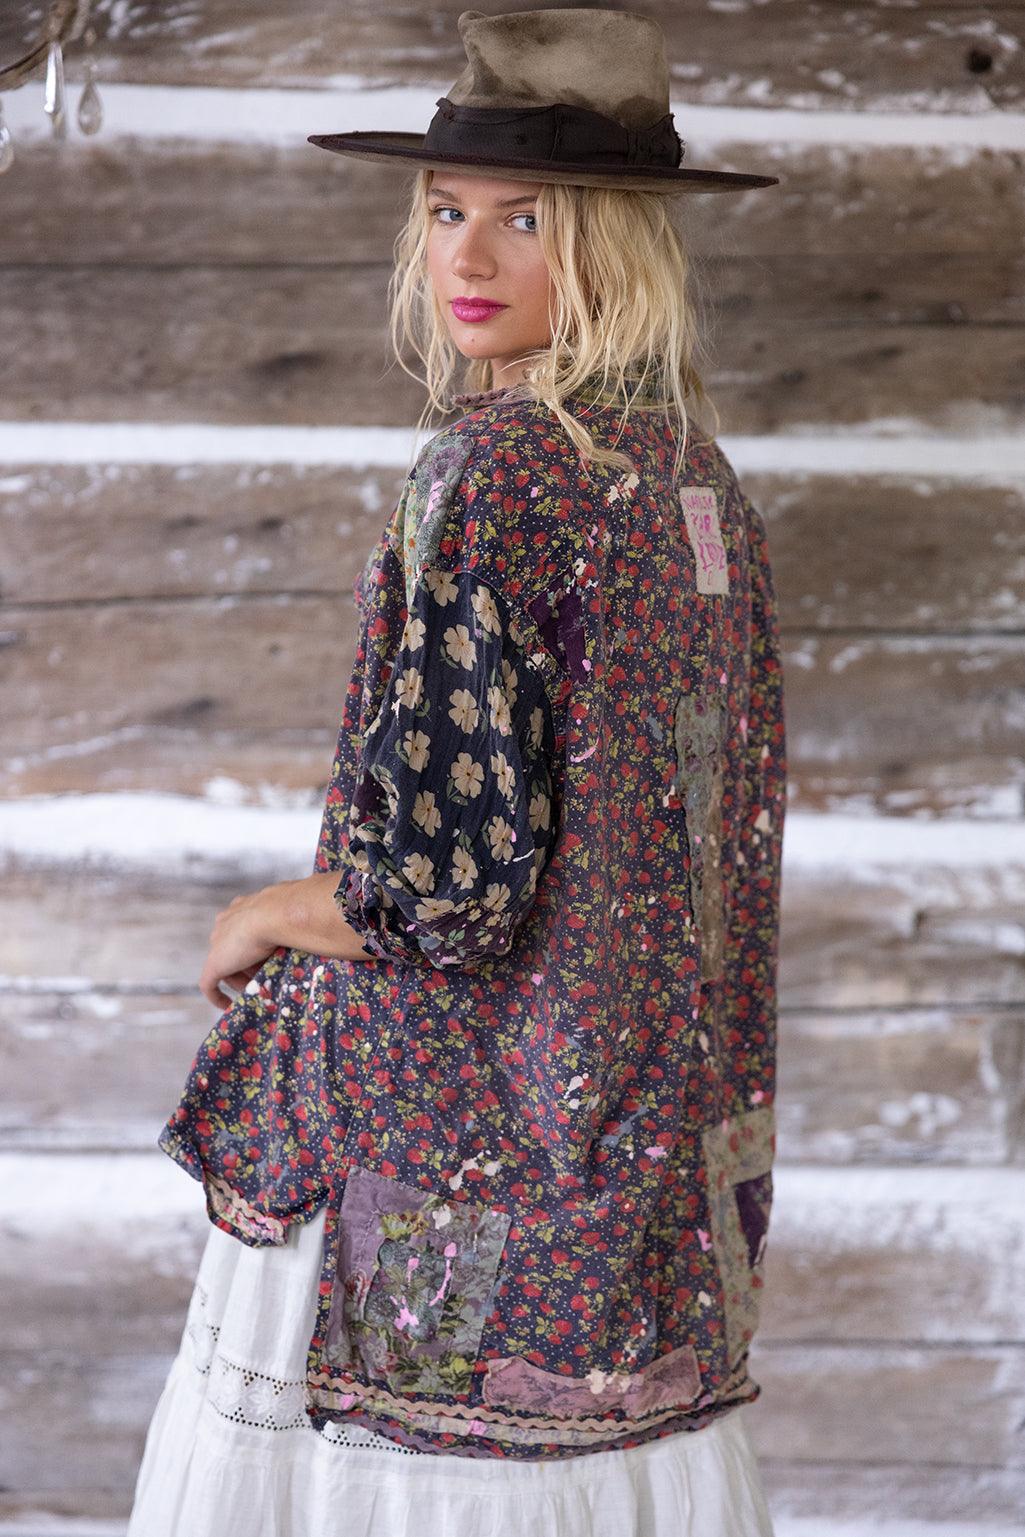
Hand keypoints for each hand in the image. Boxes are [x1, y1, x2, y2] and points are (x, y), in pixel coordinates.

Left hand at [198, 882, 289, 1009]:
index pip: (243, 932)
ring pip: (226, 967)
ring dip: (242, 980)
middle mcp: (226, 923)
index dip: (254, 949)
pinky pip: (209, 984)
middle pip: (233, 951)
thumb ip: (294, 924)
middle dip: (248, 966)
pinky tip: (227, 1006)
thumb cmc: (293, 912)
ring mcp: (218, 943)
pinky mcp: (215, 963)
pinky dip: (217, 996)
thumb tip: (314, 931)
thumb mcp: (293, 916)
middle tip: (267, 978)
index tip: (269, 961)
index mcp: (242, 908)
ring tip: (261, 990)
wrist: (279, 913)